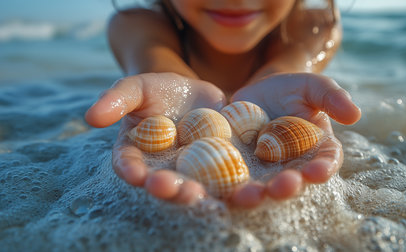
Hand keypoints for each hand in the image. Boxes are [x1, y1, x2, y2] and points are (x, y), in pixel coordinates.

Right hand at [85, 72, 226, 204]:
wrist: (195, 93)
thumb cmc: (159, 89)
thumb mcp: (137, 87)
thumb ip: (116, 99)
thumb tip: (90, 117)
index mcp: (138, 154)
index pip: (130, 165)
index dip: (132, 171)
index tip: (137, 175)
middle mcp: (163, 169)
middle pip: (164, 183)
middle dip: (171, 190)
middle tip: (181, 192)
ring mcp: (192, 171)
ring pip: (195, 186)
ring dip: (203, 194)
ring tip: (210, 195)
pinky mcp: (218, 168)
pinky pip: (225, 178)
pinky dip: (232, 184)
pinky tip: (241, 185)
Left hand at [228, 73, 360, 207]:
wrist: (254, 93)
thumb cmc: (289, 90)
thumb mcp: (310, 86)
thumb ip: (330, 96)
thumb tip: (355, 114)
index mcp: (315, 150)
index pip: (325, 162)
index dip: (322, 169)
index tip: (317, 172)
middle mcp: (291, 166)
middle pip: (292, 182)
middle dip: (287, 187)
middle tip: (282, 186)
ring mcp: (263, 171)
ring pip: (260, 188)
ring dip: (256, 195)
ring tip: (250, 195)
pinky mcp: (237, 169)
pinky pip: (231, 182)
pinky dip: (225, 188)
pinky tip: (218, 189)